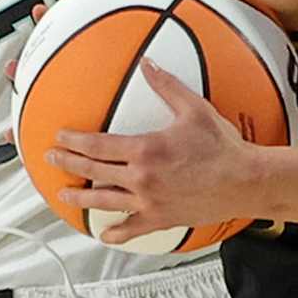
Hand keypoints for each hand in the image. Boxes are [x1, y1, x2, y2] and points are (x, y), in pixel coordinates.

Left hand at [48, 64, 259, 244]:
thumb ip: (166, 86)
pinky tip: (104, 233)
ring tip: (64, 195)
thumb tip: (147, 64)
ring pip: (104, 201)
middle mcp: (141, 178)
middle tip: (52, 159)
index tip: (60, 137)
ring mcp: (149, 201)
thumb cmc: (223, 147)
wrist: (245, 181)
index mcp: (145, 150)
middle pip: (93, 171)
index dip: (74, 141)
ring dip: (80, 198)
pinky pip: (132, 229)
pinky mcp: (161, 218)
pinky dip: (116, 233)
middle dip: (68, 164)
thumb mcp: (193, 109)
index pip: (97, 145)